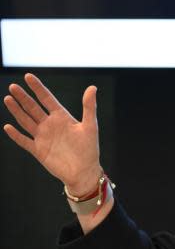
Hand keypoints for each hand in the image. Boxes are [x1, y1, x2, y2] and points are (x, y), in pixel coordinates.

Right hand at [3, 73, 101, 195]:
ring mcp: (43, 137)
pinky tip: (7, 126)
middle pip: (33, 108)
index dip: (38, 88)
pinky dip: (16, 134)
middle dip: (23, 97)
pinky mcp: (38, 150)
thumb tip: (92, 87)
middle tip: (13, 86)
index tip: (28, 76)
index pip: (47, 99)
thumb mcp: (90, 126)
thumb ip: (89, 107)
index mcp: (62, 117)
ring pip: (26, 121)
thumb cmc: (89, 148)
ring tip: (8, 99)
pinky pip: (24, 141)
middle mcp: (50, 125)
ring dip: (17, 111)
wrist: (84, 171)